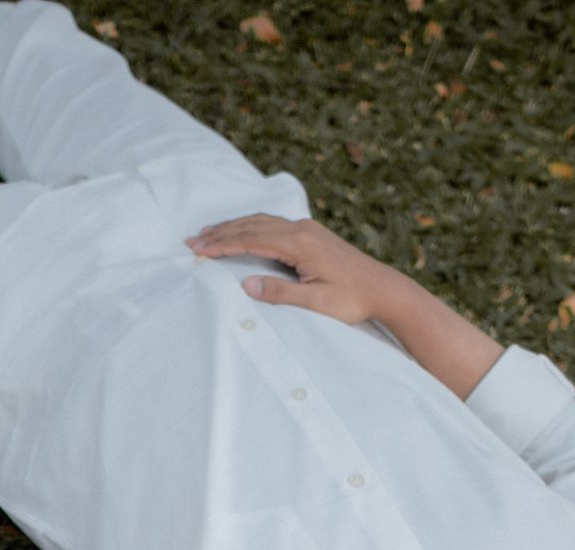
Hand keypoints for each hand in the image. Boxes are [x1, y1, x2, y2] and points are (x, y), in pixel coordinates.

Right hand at [184, 214, 400, 325]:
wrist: (383, 289)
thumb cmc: (352, 299)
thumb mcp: (316, 302)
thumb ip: (281, 292)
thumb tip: (247, 284)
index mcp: (299, 244)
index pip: (251, 240)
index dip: (221, 245)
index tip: (198, 250)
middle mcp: (301, 229)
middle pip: (252, 226)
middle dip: (220, 233)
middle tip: (192, 240)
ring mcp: (307, 229)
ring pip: (262, 222)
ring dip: (234, 227)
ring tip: (209, 234)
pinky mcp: (312, 234)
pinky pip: (274, 225)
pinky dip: (252, 227)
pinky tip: (244, 231)